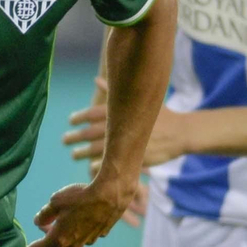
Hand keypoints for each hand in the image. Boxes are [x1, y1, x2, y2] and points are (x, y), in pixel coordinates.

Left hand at [25, 178, 133, 246]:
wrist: (111, 195)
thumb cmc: (81, 196)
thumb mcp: (55, 201)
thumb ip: (45, 214)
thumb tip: (38, 222)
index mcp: (59, 238)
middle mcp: (73, 245)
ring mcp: (87, 241)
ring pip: (67, 246)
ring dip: (56, 241)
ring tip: (49, 229)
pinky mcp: (98, 235)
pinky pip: (81, 238)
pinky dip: (72, 235)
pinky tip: (73, 224)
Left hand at [62, 100, 191, 174]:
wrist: (181, 132)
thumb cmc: (161, 114)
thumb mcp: (141, 98)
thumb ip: (114, 90)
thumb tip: (95, 78)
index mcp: (123, 111)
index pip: (94, 113)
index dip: (80, 116)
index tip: (71, 120)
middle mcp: (123, 126)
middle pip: (91, 132)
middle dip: (76, 136)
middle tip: (65, 140)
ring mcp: (128, 143)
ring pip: (98, 150)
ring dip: (83, 152)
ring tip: (74, 154)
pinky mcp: (134, 158)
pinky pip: (111, 165)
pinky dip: (99, 166)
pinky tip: (90, 167)